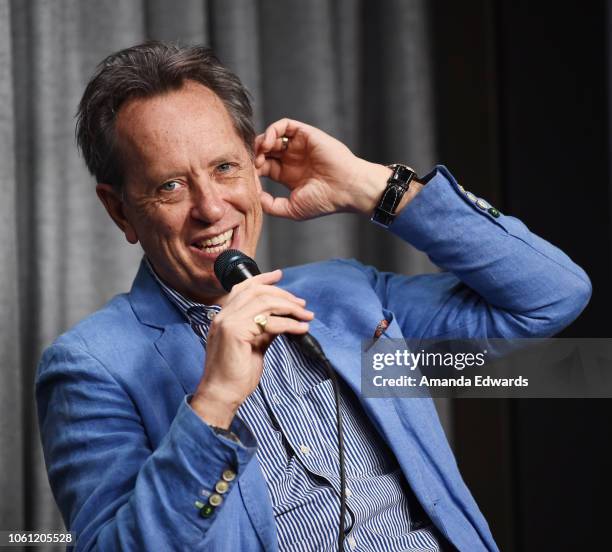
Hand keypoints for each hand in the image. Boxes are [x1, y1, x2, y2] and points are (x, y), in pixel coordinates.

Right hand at [191, 270, 313, 427]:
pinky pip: (269, 322)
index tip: (279, 275)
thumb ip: (263, 329)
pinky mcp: (236, 332)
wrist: (221, 394)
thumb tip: (281, 318)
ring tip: (305, 317)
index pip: (243, 288)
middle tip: (301, 305)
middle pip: (257, 291)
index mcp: (224, 316)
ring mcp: (227, 322)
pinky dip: (289, 324)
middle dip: (283, 295)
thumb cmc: (235, 374)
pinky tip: (300, 329)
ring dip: (290, 308)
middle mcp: (223, 315)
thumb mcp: (253, 345)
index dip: (262, 279)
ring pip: (264, 303)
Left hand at [255, 118, 391, 219]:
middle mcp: (292, 159)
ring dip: (261, 143)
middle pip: (264, 151)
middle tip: (251, 165)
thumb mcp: (292, 209)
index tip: (248, 179)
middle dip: (254, 156)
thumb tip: (253, 196)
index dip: (252, 171)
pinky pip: (283, 125)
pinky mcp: (305, 134)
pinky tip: (269, 143)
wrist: (347, 189)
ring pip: (271, 137)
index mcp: (288, 176)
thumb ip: (271, 205)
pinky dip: (272, 131)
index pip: (262, 168)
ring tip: (259, 154)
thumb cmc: (324, 201)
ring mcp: (298, 146)